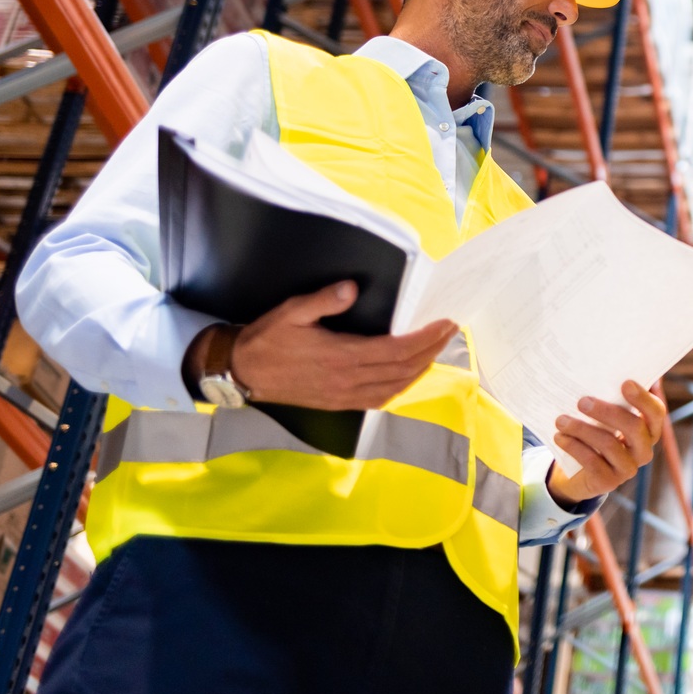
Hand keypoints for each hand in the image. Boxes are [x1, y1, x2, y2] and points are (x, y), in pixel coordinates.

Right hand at [226, 282, 458, 410]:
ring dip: (420, 369)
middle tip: (450, 331)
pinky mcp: (338, 404)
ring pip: (395, 387)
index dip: (426, 338)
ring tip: (436, 349)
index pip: (396, 350)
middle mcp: (347, 381)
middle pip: (403, 369)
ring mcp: (344, 396)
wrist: (242, 373)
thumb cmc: (267, 339)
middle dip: (432, 350)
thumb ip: (323, 300)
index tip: (445, 324)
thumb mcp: (292, 311)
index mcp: (341, 357)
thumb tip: (351, 289)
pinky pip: (379, 399)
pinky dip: (401, 387)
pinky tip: (408, 375)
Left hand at [545, 380, 664, 504]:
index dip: (643, 398)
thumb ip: (609, 399)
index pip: (655, 412)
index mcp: (648, 430)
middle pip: (634, 428)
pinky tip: (560, 437)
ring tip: (561, 420)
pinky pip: (593, 462)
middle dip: (607, 412)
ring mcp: (628, 469)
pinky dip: (574, 447)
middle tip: (582, 401)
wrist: (576, 473)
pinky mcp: (609, 482)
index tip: (625, 383)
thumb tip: (600, 370)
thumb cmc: (594, 434)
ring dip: (582, 429)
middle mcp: (643, 450)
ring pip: (610, 445)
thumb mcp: (603, 418)